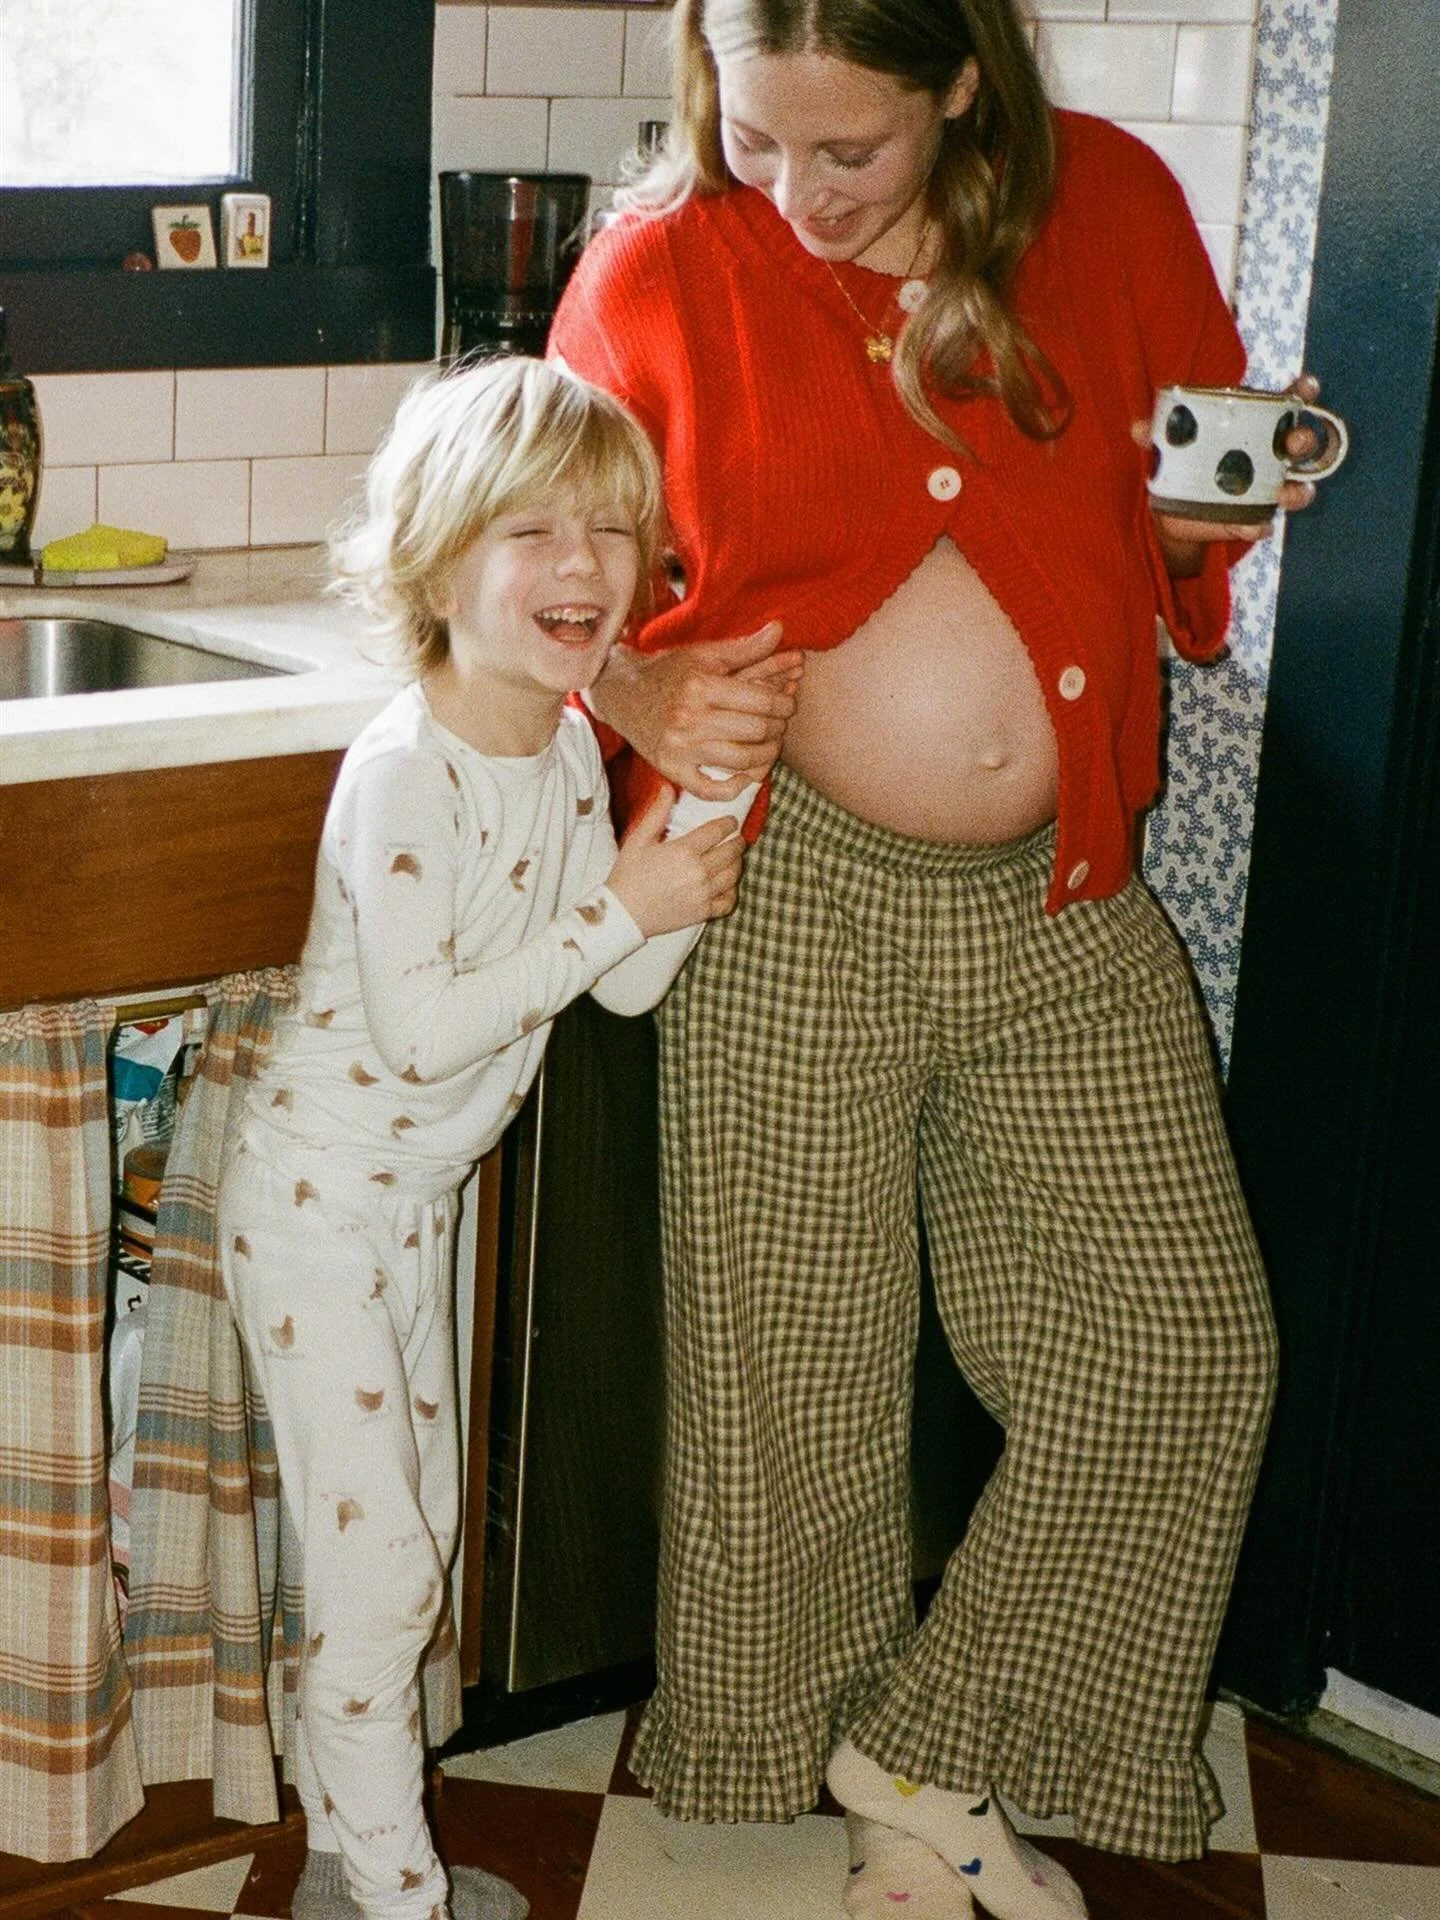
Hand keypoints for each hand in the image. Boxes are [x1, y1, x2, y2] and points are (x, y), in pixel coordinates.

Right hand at [588, 621, 802, 799]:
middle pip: (755, 731)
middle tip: (782, 725)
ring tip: (770, 746)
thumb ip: (745, 647)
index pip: (761, 701)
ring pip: (741, 761)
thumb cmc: (669, 671)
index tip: (788, 705)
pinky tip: (744, 777)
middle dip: (779, 729)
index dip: (784, 705)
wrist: (622, 694)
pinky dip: (732, 788)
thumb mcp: (704, 654)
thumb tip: (780, 629)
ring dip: (766, 756)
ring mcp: (679, 747)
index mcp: (700, 686)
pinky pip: (709, 790)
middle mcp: (689, 718)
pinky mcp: (671, 769)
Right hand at [606, 784, 744, 936]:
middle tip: (735, 838)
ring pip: (734, 874)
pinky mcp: (703, 912)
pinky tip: (725, 885)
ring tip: (732, 858)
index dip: (728, 823)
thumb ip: (657, 813)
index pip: (719, 830)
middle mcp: (698, 871)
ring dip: (737, 863)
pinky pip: (729, 900)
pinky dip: (731, 892)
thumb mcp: (639, 839)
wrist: (623, 913)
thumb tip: (668, 788)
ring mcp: (703, 893)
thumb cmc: (628, 875)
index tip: (730, 822)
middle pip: (732, 850)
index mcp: (684, 850)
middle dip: (736, 841)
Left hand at [1136, 373, 1322, 577]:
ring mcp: (1267, 487)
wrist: (1172, 509)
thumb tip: (1139, 428)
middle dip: (1304, 439)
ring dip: (1298, 490)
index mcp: (1256, 424)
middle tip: (1295, 441)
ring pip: (1297, 487)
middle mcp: (1272, 454)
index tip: (1307, 388)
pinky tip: (1253, 526)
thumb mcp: (1169, 444)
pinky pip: (1265, 523)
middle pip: (1301, 442)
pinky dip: (1260, 526)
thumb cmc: (1181, 460)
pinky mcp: (1254, 518)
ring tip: (1286, 493)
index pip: (1289, 402)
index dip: (1304, 392)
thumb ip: (1157, 435)